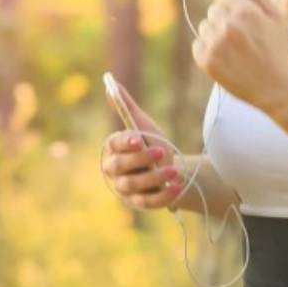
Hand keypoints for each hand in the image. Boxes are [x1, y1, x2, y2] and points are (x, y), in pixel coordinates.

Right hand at [101, 82, 183, 208]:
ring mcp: (125, 189)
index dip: (125, 143)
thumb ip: (126, 107)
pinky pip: (148, 202)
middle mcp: (114, 171)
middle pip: (120, 166)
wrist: (169, 169)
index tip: (139, 138)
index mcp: (112, 149)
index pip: (114, 145)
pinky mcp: (139, 203)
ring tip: (173, 171)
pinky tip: (176, 187)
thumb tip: (111, 83)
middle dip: (140, 159)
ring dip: (154, 177)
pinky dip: (162, 195)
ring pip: (134, 185)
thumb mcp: (143, 125)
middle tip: (161, 151)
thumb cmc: (151, 144)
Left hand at [191, 0, 287, 111]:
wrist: (276, 87)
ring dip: (215, 34)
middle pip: (213, 10)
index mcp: (245, 11)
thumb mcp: (275, 17)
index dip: (235, 7)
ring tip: (234, 49)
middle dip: (225, 20)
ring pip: (204, 26)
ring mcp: (215, 44)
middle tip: (242, 38)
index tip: (245, 21)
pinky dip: (207, 50)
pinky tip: (225, 58)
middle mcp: (228, 25)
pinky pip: (197, 45)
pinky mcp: (206, 61)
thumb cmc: (277, 50)